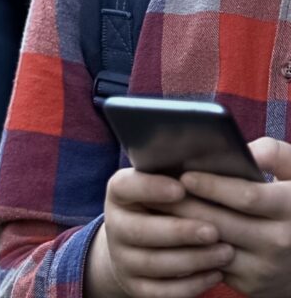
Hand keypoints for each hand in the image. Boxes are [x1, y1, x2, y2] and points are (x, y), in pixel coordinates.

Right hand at [84, 167, 233, 297]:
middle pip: (141, 231)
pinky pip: (163, 292)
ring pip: (156, 264)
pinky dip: (191, 284)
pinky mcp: (136, 288)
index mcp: (118, 192)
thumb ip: (178, 169)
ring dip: (193, 259)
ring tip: (225, 252)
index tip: (181, 187)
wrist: (136, 244)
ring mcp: (123, 259)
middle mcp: (115, 225)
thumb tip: (215, 154)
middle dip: (180, 231)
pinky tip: (215, 273)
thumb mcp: (162, 181)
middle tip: (213, 229)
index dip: (151, 188)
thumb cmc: (162, 202)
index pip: (126, 186)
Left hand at [159, 137, 290, 297]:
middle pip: (220, 223)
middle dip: (184, 206)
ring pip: (211, 247)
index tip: (184, 176)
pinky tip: (172, 232)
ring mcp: (264, 268)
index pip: (245, 196)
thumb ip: (272, 154)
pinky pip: (212, 266)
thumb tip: (241, 149)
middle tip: (154, 191)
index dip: (212, 186)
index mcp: (290, 209)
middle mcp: (279, 242)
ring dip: (181, 229)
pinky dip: (190, 249)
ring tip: (156, 209)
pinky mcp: (251, 286)